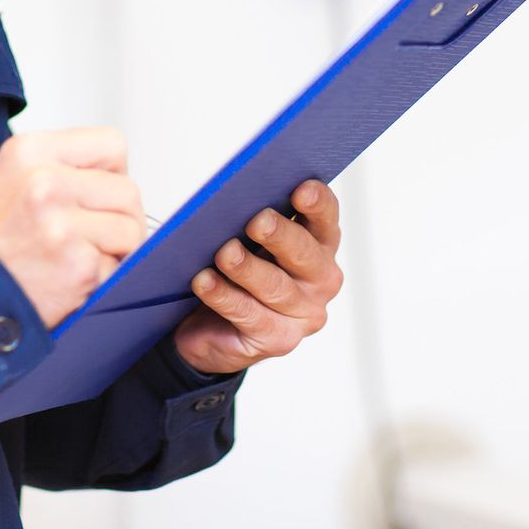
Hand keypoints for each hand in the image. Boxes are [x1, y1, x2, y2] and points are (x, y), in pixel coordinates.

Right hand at [0, 127, 147, 328]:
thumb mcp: (15, 176)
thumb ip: (66, 166)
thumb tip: (118, 174)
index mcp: (30, 151)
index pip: (111, 145)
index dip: (111, 172)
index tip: (99, 190)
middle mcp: (45, 183)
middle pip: (127, 190)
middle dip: (118, 215)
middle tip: (92, 231)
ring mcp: (62, 225)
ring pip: (131, 229)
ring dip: (114, 248)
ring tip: (78, 253)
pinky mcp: (78, 265)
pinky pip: (120, 266)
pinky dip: (103, 276)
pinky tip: (71, 274)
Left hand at [171, 180, 343, 375]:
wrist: (212, 328)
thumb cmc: (236, 271)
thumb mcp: (249, 241)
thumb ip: (252, 220)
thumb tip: (232, 196)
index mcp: (319, 243)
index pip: (325, 218)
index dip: (317, 203)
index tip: (301, 189)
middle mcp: (320, 278)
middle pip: (304, 253)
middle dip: (280, 235)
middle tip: (257, 221)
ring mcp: (303, 313)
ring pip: (276, 287)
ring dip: (248, 268)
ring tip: (224, 253)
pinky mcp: (279, 339)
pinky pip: (249, 315)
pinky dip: (224, 296)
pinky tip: (204, 281)